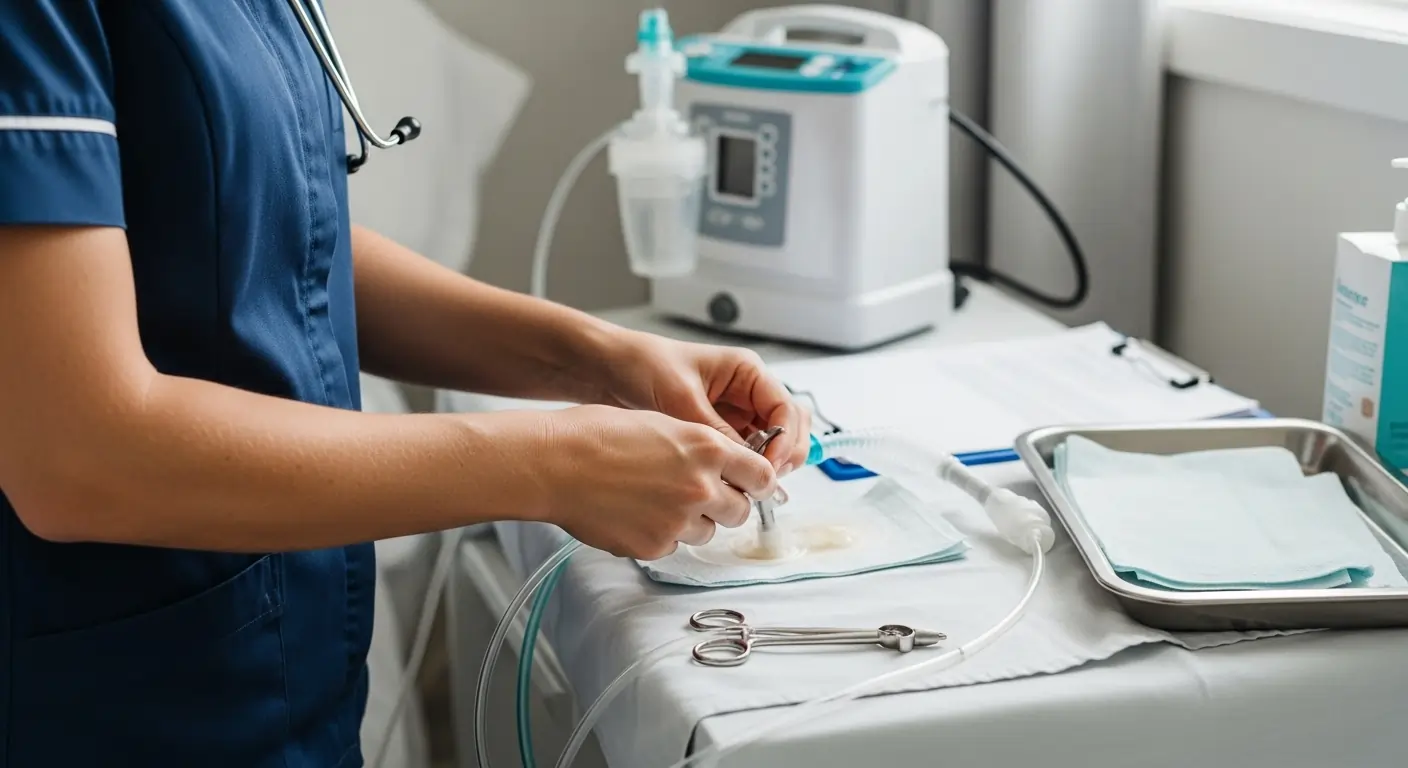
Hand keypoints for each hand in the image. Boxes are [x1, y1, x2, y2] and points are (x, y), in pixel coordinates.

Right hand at [540, 405, 776, 559]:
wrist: (555, 463)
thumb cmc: (598, 434)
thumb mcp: (662, 423)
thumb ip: (700, 446)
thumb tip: (723, 465)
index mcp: (706, 448)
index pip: (762, 475)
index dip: (758, 481)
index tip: (752, 484)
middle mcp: (700, 486)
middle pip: (741, 510)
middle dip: (727, 504)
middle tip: (700, 495)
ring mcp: (678, 521)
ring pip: (707, 531)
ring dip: (692, 521)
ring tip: (655, 500)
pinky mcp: (654, 546)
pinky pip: (672, 546)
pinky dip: (660, 534)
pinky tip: (634, 513)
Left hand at [598, 331, 811, 472]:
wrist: (609, 369)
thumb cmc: (643, 365)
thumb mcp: (681, 397)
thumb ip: (714, 430)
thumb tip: (743, 463)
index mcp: (746, 372)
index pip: (786, 408)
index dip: (785, 440)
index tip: (768, 465)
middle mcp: (747, 393)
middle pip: (789, 428)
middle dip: (785, 455)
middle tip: (767, 481)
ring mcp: (735, 415)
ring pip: (771, 445)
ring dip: (766, 466)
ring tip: (748, 487)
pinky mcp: (719, 434)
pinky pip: (744, 455)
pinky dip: (744, 471)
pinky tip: (731, 486)